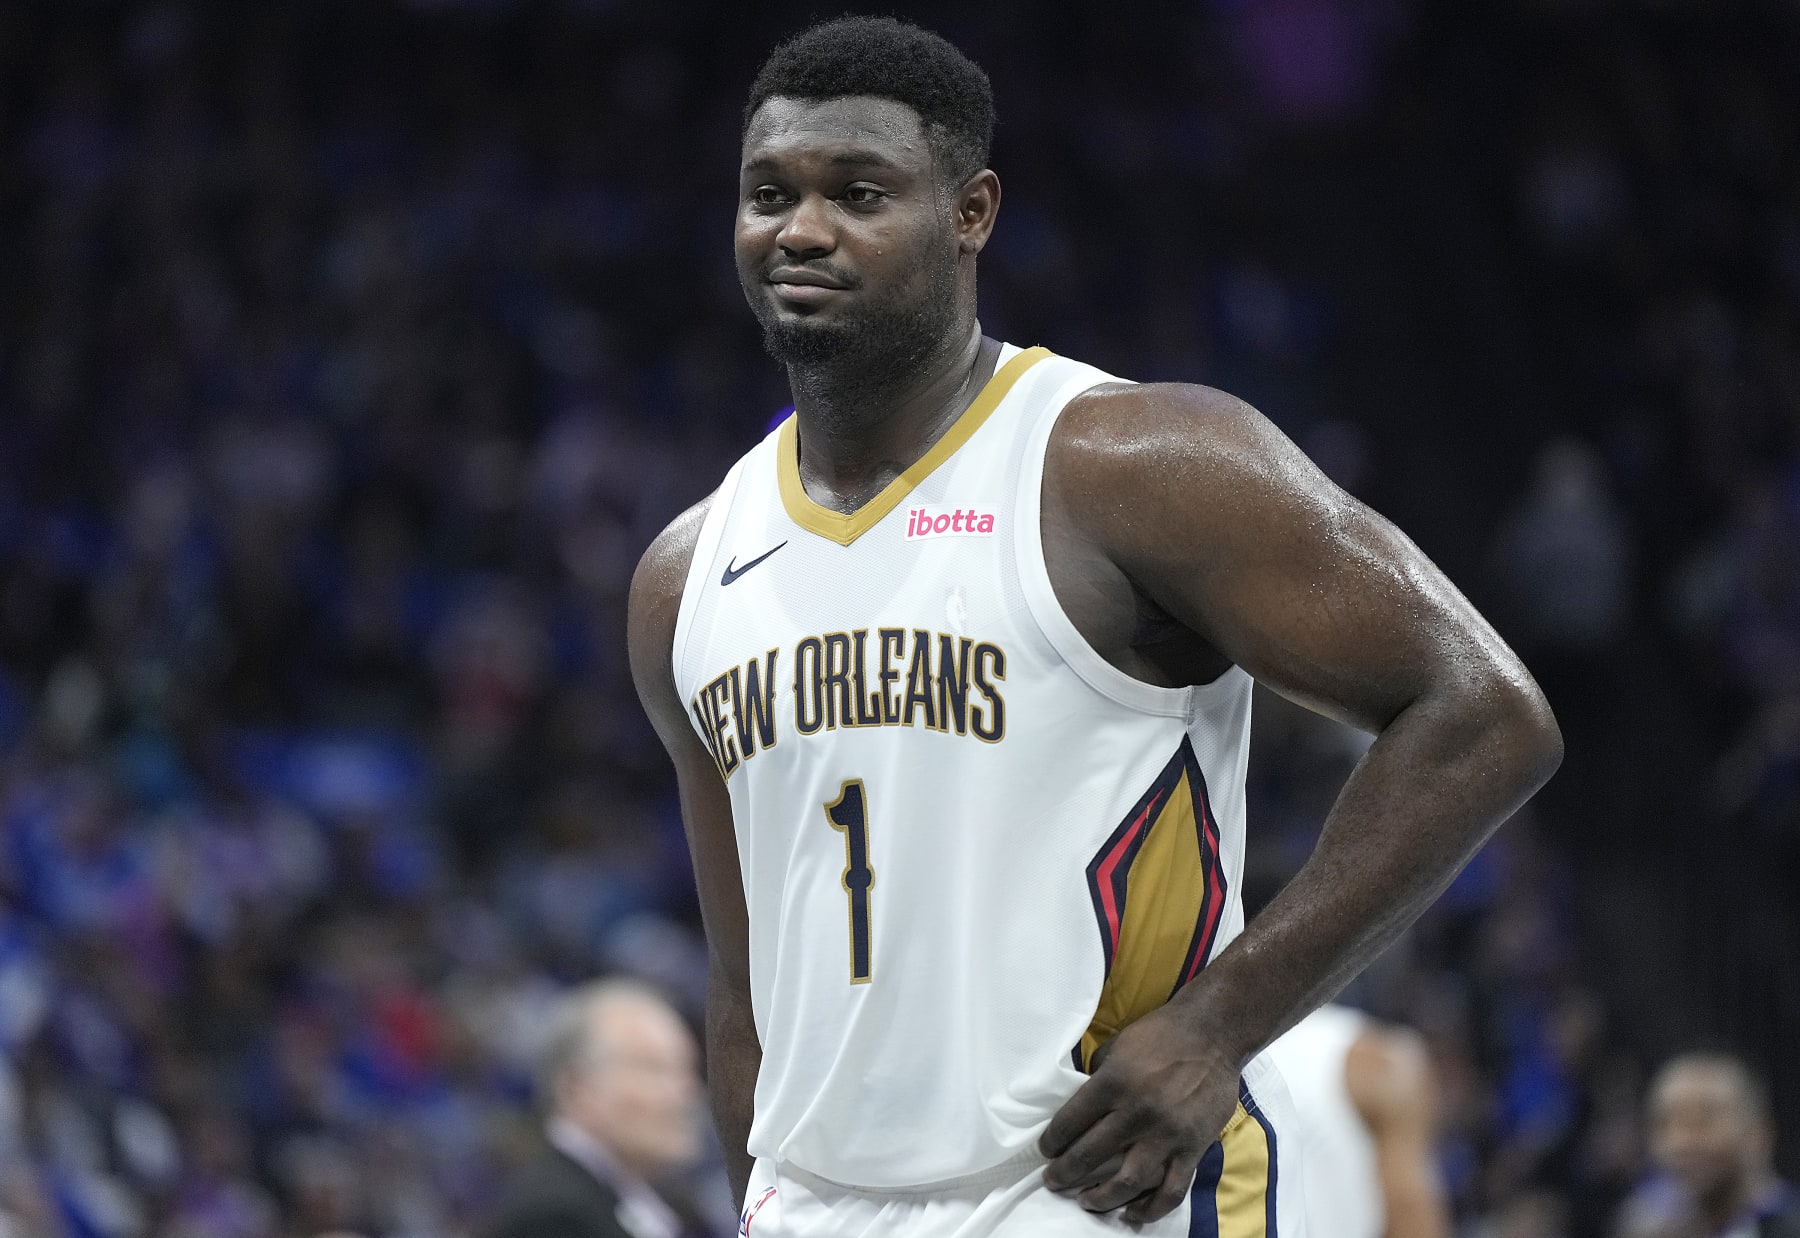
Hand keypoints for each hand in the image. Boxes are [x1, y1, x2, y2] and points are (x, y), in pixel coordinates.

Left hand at [1038, 1003, 1242, 1223]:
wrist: (1213, 1033)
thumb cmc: (1161, 1034)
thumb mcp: (1117, 1046)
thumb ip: (1098, 1077)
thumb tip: (1081, 1104)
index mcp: (1113, 1083)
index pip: (1070, 1122)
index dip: (1052, 1141)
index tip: (1046, 1151)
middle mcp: (1136, 1113)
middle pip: (1090, 1155)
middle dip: (1065, 1173)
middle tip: (1053, 1181)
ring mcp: (1166, 1135)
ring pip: (1127, 1182)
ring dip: (1101, 1198)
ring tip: (1086, 1202)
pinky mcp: (1193, 1149)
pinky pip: (1170, 1190)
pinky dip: (1150, 1209)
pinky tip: (1132, 1214)